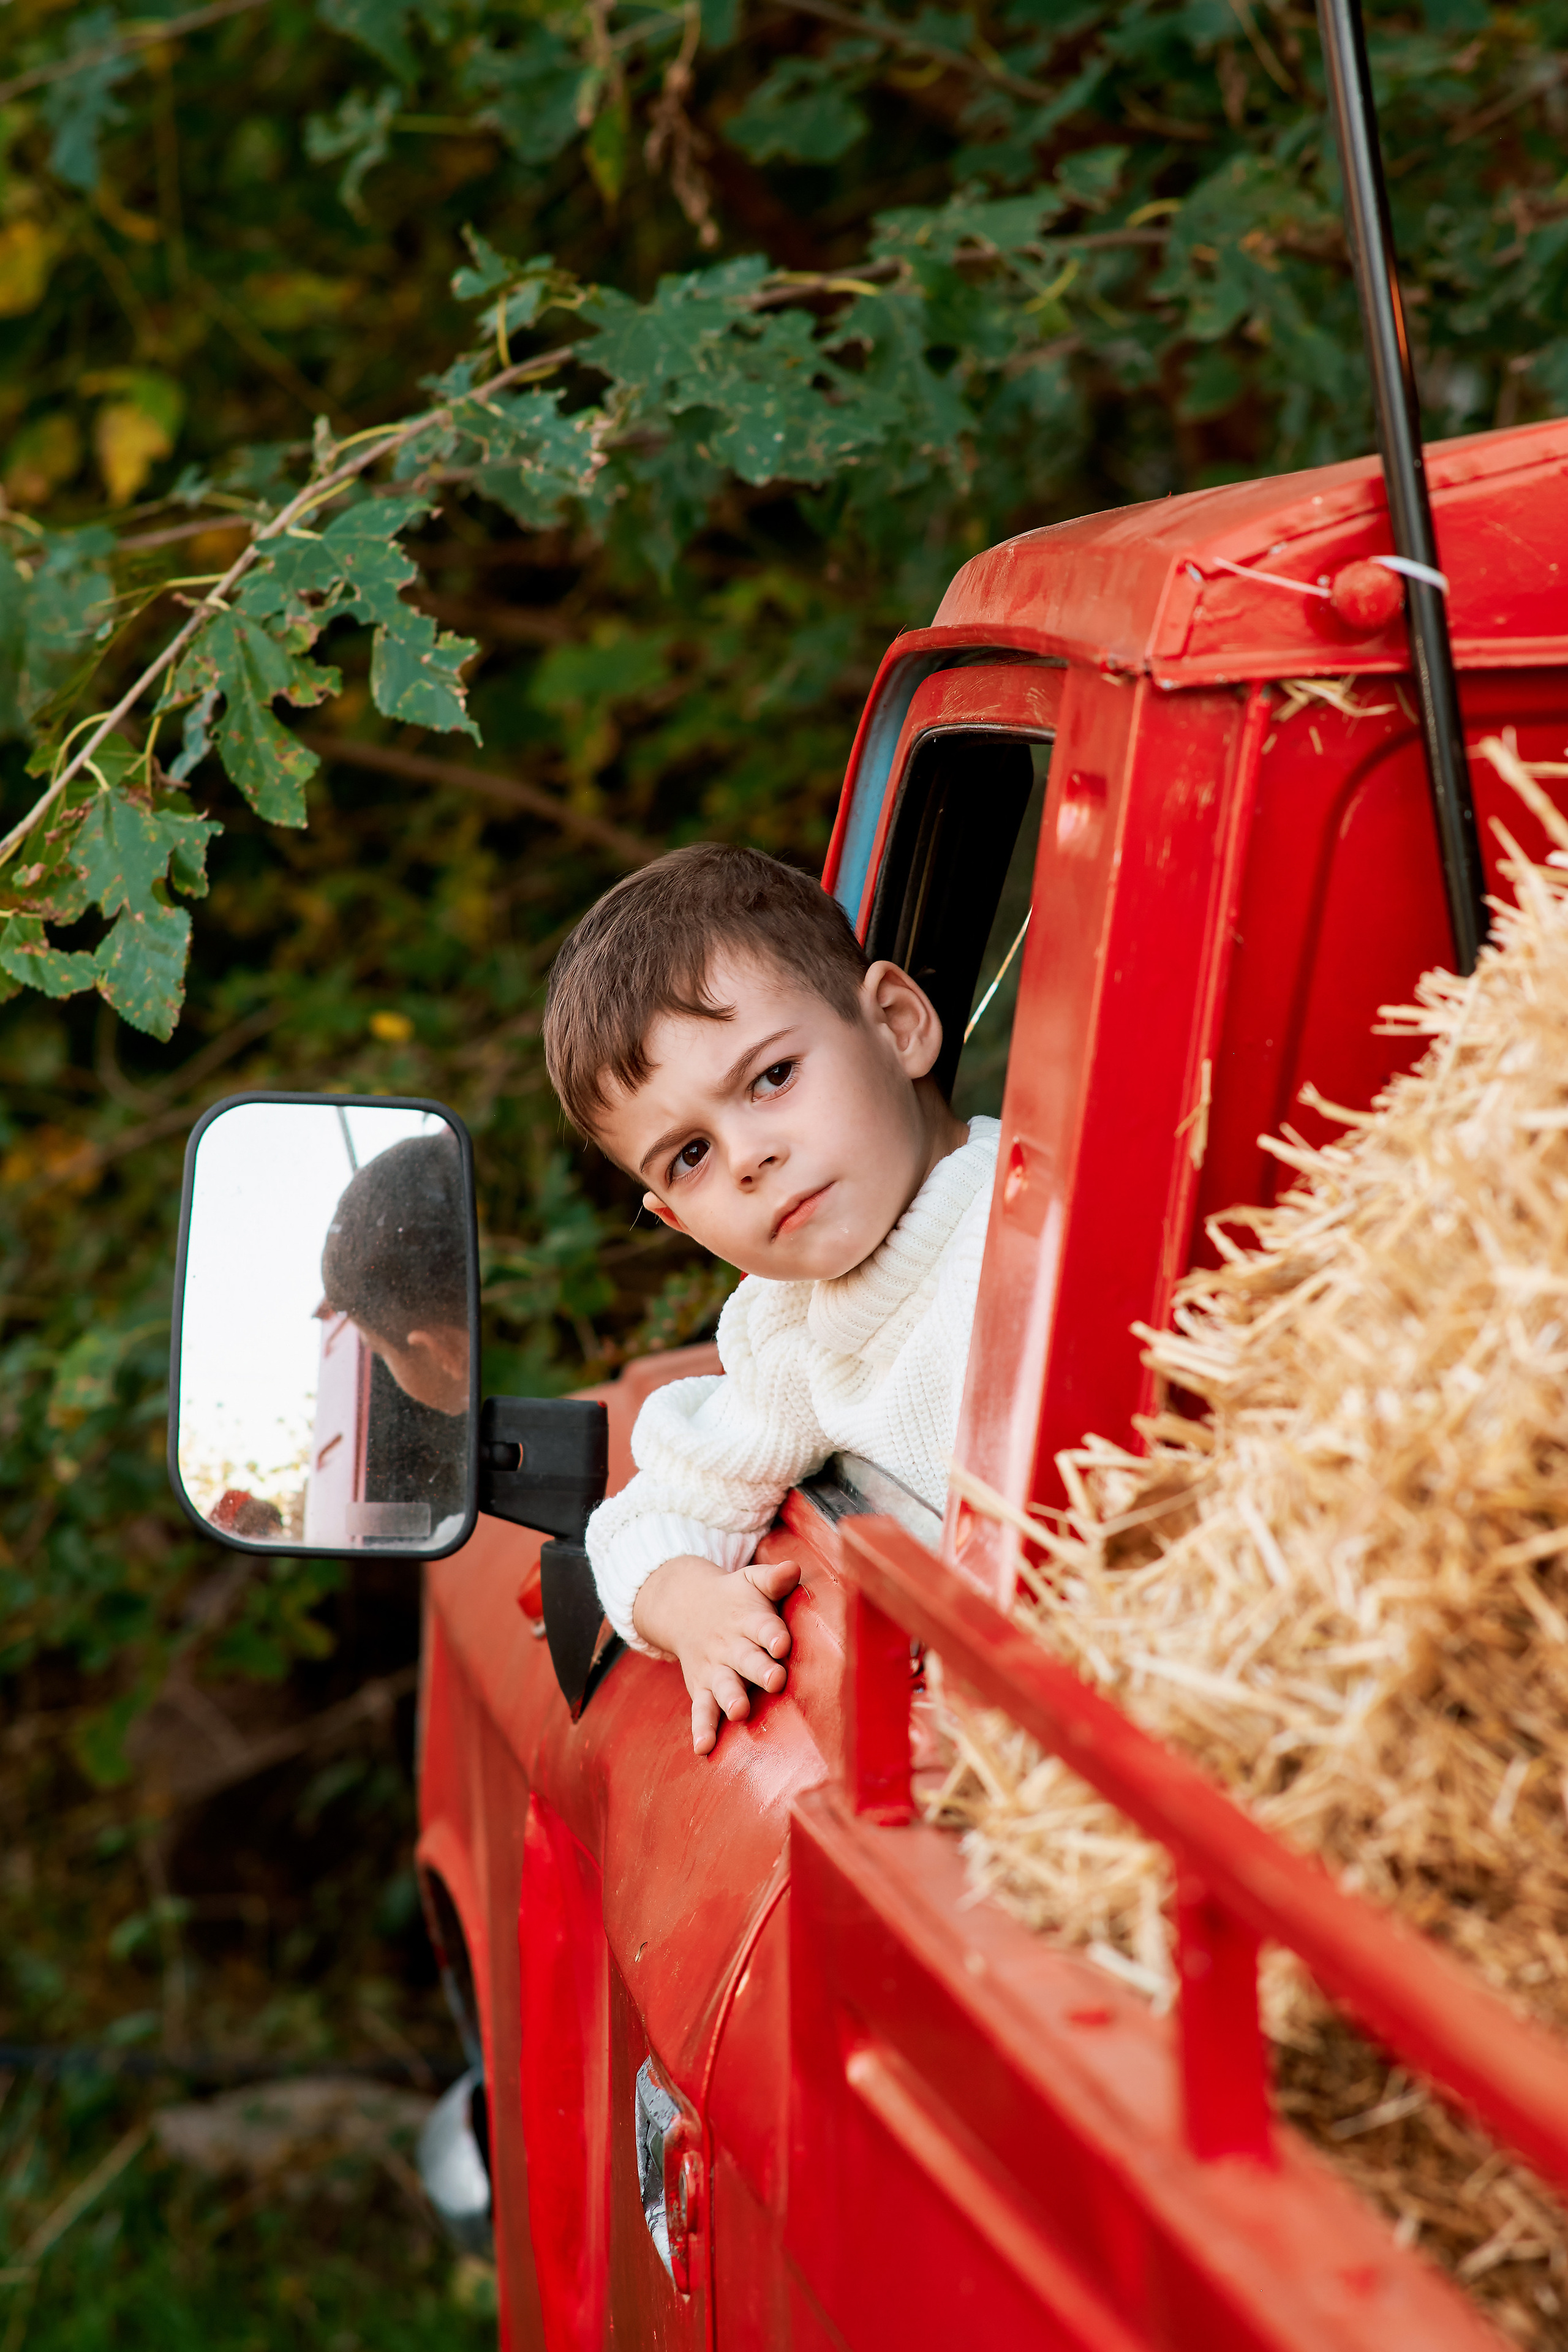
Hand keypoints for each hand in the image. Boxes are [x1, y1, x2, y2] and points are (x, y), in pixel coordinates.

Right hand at [631, 1554, 801, 1755]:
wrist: (684, 1606)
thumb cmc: (735, 1598)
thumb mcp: (751, 1581)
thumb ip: (774, 1578)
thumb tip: (794, 1568)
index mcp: (748, 1620)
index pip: (763, 1626)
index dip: (773, 1635)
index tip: (782, 1644)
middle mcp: (731, 1646)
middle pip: (746, 1659)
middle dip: (759, 1670)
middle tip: (774, 1679)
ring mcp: (715, 1669)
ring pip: (723, 1686)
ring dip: (731, 1698)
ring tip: (739, 1711)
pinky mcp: (702, 1689)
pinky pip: (700, 1710)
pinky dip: (701, 1728)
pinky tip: (703, 1748)